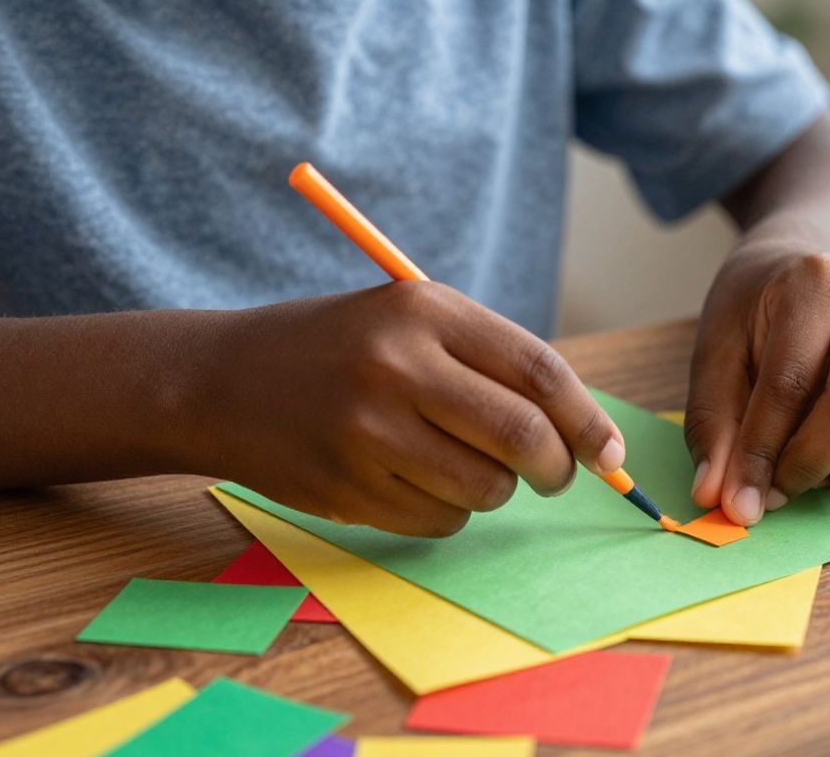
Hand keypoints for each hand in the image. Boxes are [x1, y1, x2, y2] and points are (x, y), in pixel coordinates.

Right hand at [188, 283, 623, 535]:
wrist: (220, 380)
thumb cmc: (338, 348)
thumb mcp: (409, 319)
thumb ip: (490, 362)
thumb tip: (580, 431)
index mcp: (425, 310)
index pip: (539, 371)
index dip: (587, 419)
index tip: (608, 453)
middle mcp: (398, 365)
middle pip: (521, 436)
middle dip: (556, 468)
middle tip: (553, 475)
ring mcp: (368, 430)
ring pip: (485, 487)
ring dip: (497, 490)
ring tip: (466, 466)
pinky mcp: (346, 485)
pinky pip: (439, 519)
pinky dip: (448, 511)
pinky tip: (413, 481)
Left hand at [684, 241, 829, 525]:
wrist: (809, 284)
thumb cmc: (758, 319)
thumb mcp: (715, 356)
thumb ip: (714, 426)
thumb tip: (720, 499)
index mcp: (817, 280)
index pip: (791, 381)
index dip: (761, 451)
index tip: (741, 500)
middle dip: (813, 462)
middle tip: (780, 486)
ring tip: (821, 464)